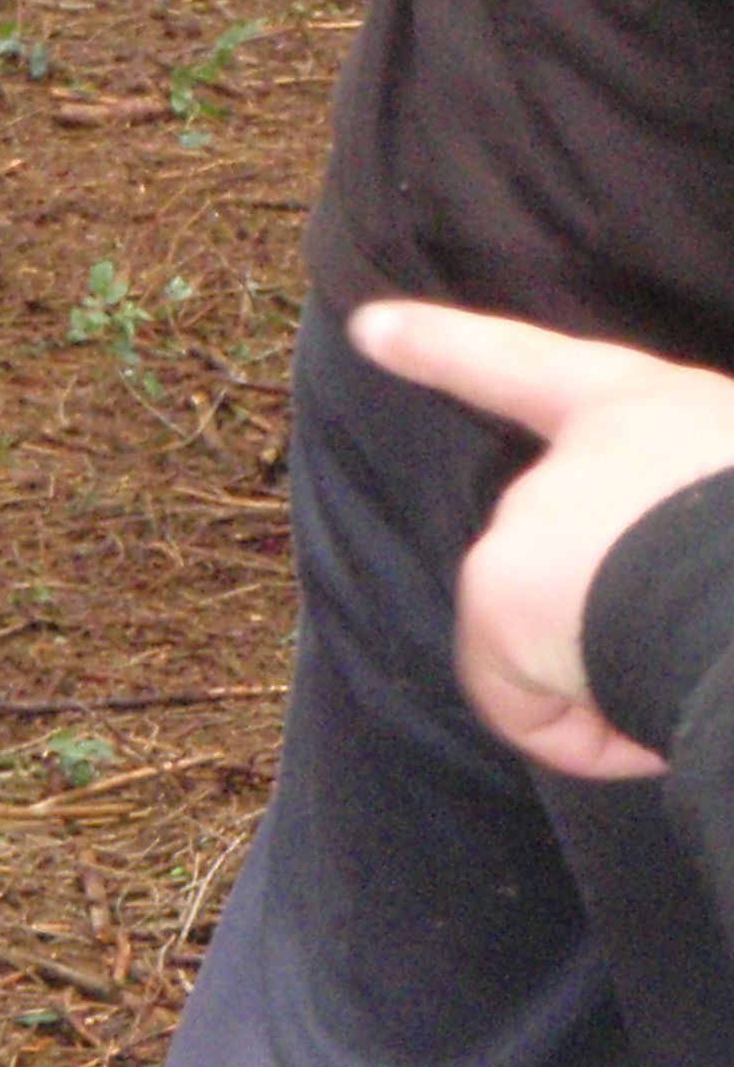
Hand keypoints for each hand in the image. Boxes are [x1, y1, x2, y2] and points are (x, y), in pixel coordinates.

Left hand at [352, 299, 733, 780]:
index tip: (367, 327)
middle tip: (706, 628)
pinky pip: (541, 715)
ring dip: (626, 671)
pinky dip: (596, 739)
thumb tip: (666, 605)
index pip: (525, 364)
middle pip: (564, 551)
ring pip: (567, 641)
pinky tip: (652, 717)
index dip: (444, 345)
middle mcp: (564, 461)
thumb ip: (690, 508)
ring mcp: (523, 527)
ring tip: (699, 662)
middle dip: (622, 609)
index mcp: (635, 406)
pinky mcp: (500, 607)